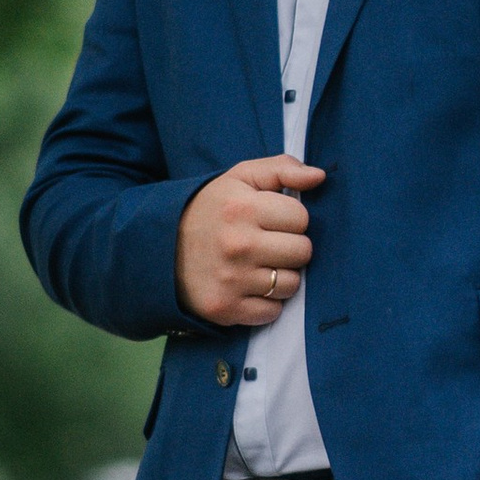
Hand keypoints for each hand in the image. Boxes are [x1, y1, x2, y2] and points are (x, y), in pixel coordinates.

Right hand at [176, 156, 325, 327]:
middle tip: (267, 243)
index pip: (301, 218)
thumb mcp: (240, 178)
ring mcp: (232, 280)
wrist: (160, 248)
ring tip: (258, 265)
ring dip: (281, 276)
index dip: (290, 218)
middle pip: (302, 252)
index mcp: (242, 208)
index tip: (271, 220)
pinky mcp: (226, 308)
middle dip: (290, 246)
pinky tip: (249, 286)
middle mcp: (238, 245)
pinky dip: (266, 302)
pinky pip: (272, 311)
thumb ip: (282, 169)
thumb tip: (319, 176)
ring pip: (291, 284)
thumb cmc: (210, 209)